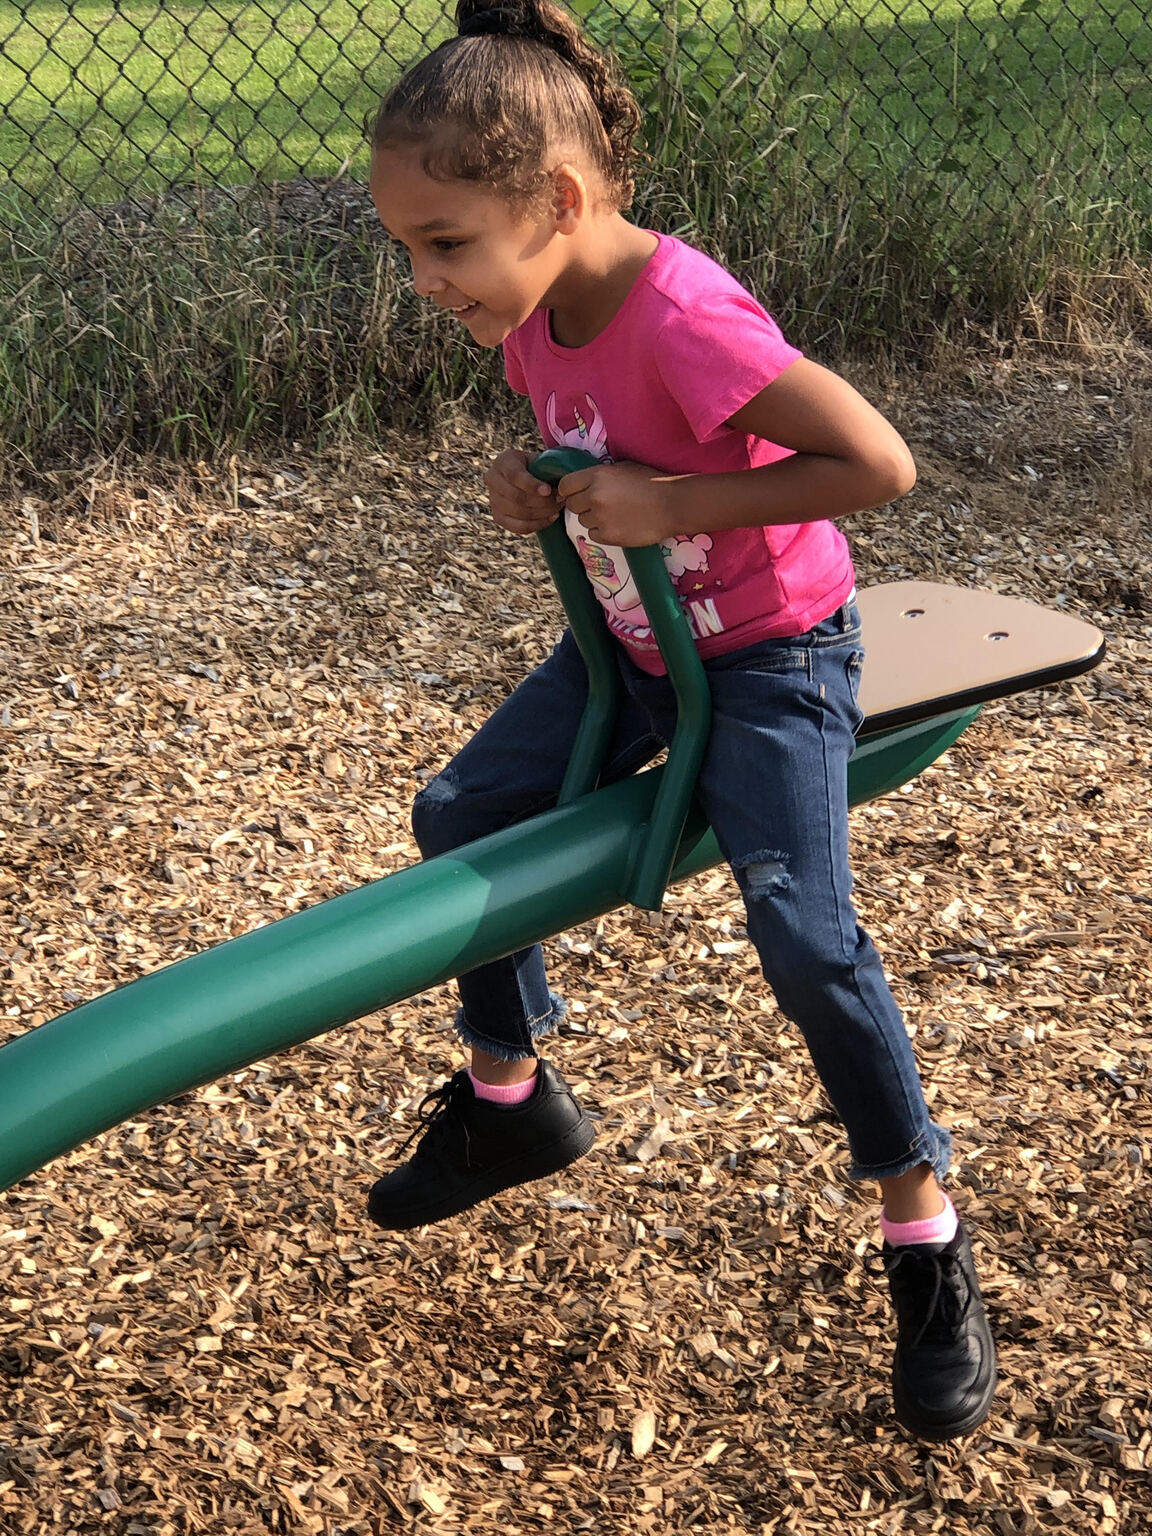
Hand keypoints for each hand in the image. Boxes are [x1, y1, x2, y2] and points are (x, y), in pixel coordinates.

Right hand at [484, 449, 558, 535]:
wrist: (525, 476)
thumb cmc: (535, 466)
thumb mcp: (539, 460)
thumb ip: (548, 467)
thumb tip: (562, 482)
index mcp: (503, 461)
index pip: (514, 475)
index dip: (531, 485)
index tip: (548, 490)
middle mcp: (493, 480)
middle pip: (516, 497)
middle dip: (542, 502)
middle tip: (560, 500)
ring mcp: (493, 500)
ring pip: (518, 513)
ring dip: (542, 513)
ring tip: (558, 508)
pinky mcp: (498, 517)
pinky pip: (518, 527)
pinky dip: (537, 524)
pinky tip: (551, 518)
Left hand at [556, 461, 681, 546]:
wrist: (672, 505)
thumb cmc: (651, 482)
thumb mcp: (622, 468)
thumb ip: (599, 475)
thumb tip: (582, 484)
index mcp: (597, 476)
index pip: (565, 486)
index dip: (569, 490)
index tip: (575, 493)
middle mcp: (594, 497)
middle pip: (572, 505)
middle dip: (582, 505)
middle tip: (599, 504)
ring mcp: (600, 518)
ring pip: (583, 521)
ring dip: (593, 519)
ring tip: (614, 514)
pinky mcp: (608, 536)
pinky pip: (594, 535)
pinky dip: (602, 532)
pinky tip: (619, 524)